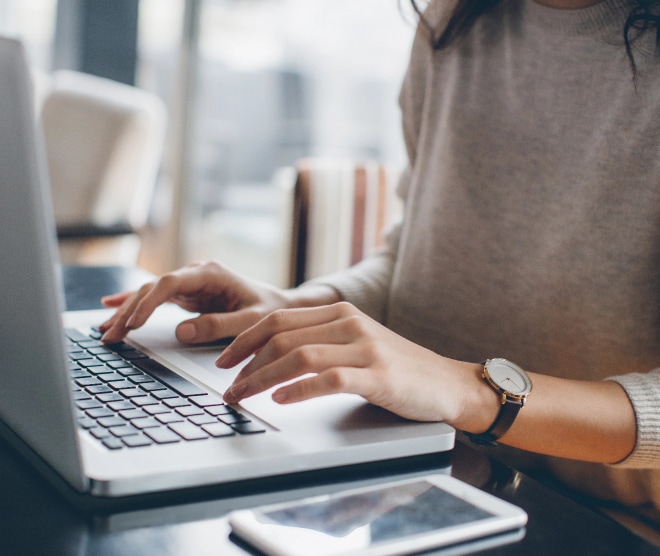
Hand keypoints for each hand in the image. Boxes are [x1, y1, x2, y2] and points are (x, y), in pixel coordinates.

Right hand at [99, 261, 295, 343]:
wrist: (280, 307)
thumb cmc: (269, 311)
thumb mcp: (250, 321)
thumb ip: (219, 326)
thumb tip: (181, 332)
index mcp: (211, 274)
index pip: (170, 283)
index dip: (148, 302)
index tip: (133, 323)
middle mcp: (196, 274)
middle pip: (153, 288)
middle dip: (129, 311)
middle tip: (110, 335)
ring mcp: (190, 283)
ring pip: (149, 293)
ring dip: (126, 311)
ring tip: (105, 331)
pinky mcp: (187, 294)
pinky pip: (155, 298)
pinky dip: (134, 303)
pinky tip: (110, 305)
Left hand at [218, 302, 483, 424]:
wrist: (445, 383)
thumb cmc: (395, 368)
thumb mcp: (355, 343)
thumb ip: (320, 341)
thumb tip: (270, 357)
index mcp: (339, 312)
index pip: (278, 319)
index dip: (244, 339)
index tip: (224, 360)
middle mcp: (349, 323)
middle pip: (282, 335)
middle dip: (246, 362)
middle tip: (228, 386)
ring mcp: (365, 347)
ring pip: (299, 356)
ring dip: (263, 378)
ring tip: (243, 396)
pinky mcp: (378, 375)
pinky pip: (329, 379)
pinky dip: (299, 389)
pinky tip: (280, 399)